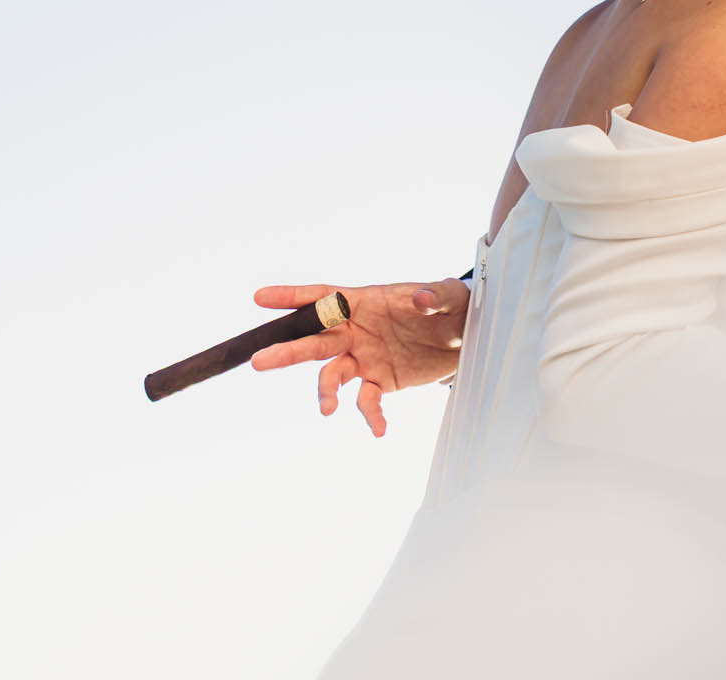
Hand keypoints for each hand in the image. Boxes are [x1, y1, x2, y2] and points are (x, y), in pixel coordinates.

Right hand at [248, 278, 469, 436]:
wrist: (465, 338)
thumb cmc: (452, 307)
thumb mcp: (450, 296)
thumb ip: (433, 296)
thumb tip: (419, 299)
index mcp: (365, 302)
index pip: (323, 297)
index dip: (292, 297)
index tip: (260, 298)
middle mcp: (357, 330)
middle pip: (315, 340)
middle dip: (288, 350)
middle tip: (259, 361)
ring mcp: (364, 357)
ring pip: (332, 374)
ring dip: (326, 391)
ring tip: (327, 408)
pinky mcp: (380, 381)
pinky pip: (367, 401)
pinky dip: (370, 415)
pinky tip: (380, 429)